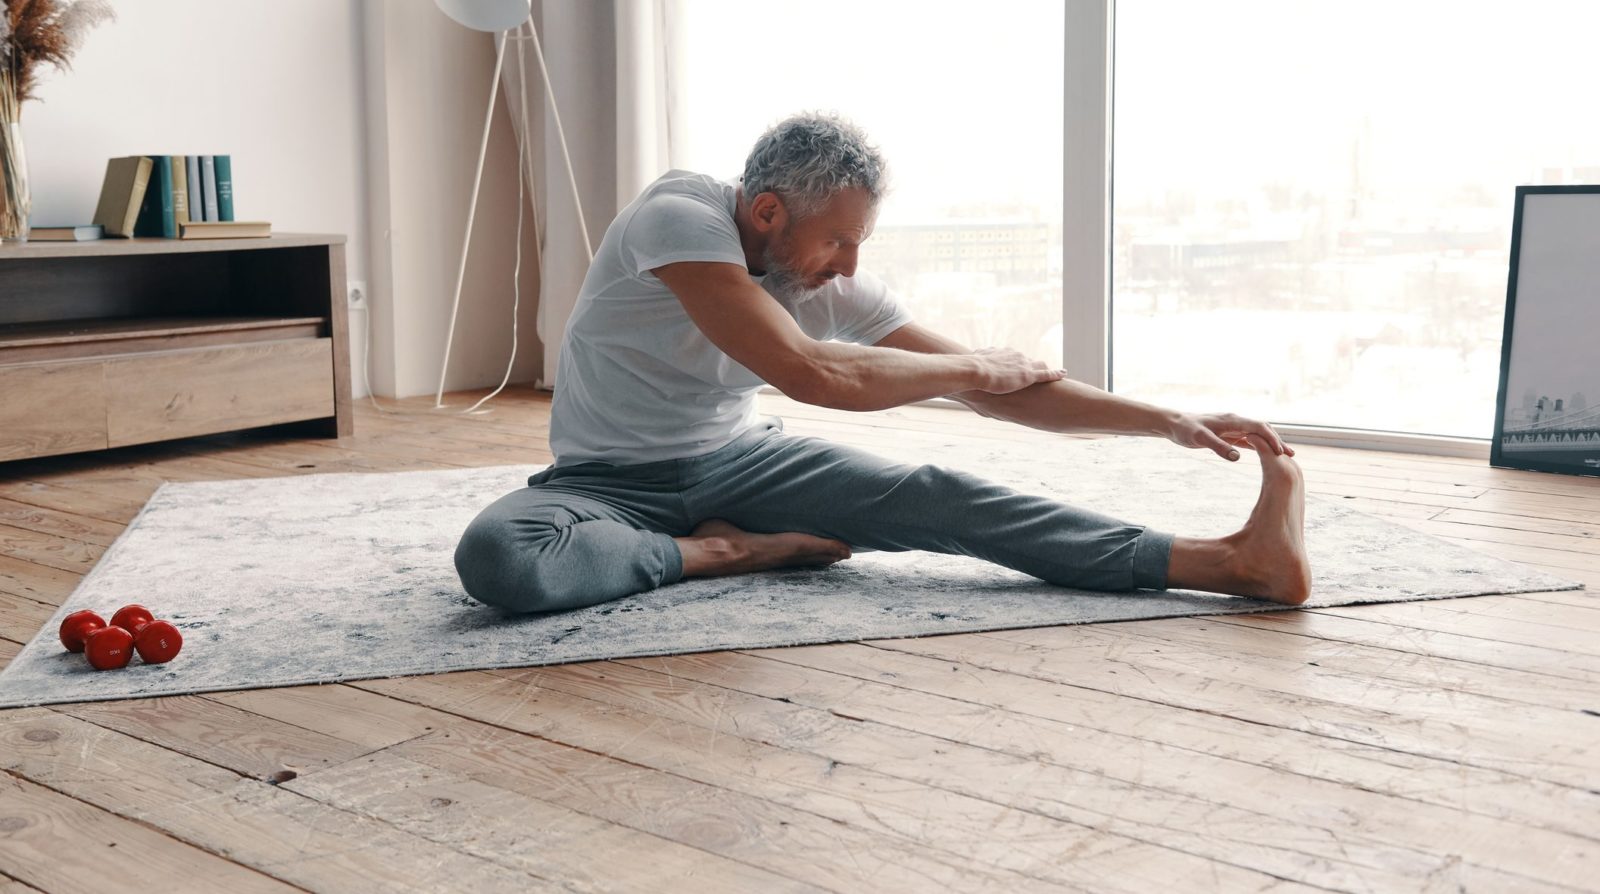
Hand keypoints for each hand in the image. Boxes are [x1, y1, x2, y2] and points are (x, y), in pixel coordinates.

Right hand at [972, 346, 1067, 394]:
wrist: (975, 371)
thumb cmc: (971, 368)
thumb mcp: (974, 360)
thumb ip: (976, 359)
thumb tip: (967, 360)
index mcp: (1004, 352)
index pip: (1014, 357)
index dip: (1017, 364)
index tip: (1018, 369)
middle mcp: (1016, 355)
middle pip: (1028, 361)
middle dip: (1031, 367)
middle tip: (1034, 376)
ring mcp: (1023, 365)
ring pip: (1039, 365)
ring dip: (1044, 369)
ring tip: (1054, 374)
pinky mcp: (1028, 376)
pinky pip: (1046, 374)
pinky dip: (1056, 373)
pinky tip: (1064, 373)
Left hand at [1168, 412, 1294, 460]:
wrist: (1173, 423)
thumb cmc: (1185, 430)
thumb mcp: (1200, 439)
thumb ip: (1218, 447)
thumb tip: (1237, 457)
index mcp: (1232, 420)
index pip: (1259, 427)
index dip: (1271, 439)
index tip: (1281, 452)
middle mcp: (1235, 421)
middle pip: (1263, 429)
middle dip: (1277, 441)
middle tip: (1291, 456)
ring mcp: (1233, 427)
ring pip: (1258, 434)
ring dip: (1271, 443)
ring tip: (1285, 456)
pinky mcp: (1228, 433)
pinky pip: (1248, 438)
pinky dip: (1259, 445)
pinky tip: (1266, 453)